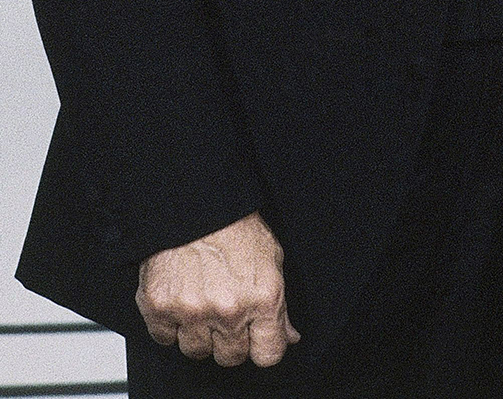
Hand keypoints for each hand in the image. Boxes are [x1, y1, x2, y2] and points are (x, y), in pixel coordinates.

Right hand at [136, 212, 299, 366]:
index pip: (268, 355)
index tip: (256, 337)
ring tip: (201, 299)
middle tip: (225, 311)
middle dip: (229, 339)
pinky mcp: (159, 307)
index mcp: (262, 298)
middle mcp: (229, 310)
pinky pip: (164, 338)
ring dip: (198, 331)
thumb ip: (280, 303)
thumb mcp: (270, 257)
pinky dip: (169, 323)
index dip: (262, 346)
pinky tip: (179, 298)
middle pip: (230, 357)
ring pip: (196, 351)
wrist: (194, 199)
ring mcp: (192, 311)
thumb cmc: (235, 223)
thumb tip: (289, 334)